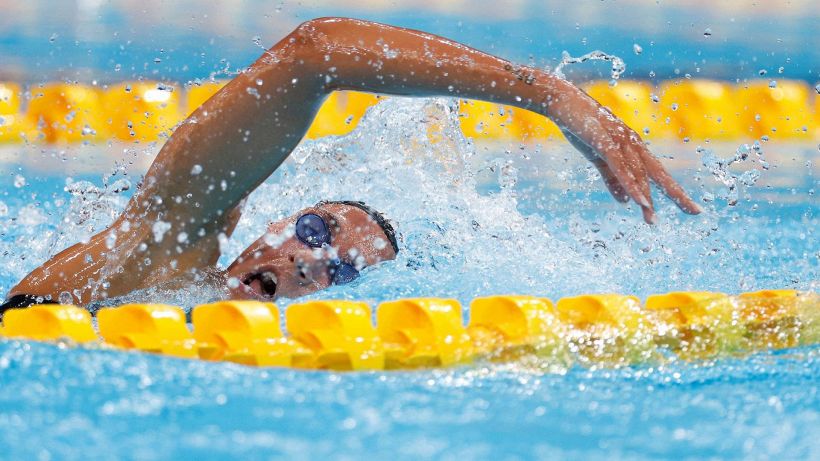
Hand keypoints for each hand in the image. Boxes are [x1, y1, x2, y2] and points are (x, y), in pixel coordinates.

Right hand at [547, 82, 701, 223]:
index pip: (658, 174)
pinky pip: (620, 168)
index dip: (675, 191)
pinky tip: (640, 200)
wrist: (562, 101)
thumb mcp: (598, 158)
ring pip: (639, 175)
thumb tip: (625, 202)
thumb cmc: (582, 127)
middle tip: (696, 212)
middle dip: (677, 194)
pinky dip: (630, 184)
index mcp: (634, 148)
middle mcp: (634, 144)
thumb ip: (612, 180)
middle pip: (659, 174)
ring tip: (651, 220)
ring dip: (646, 198)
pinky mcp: (604, 143)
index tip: (692, 209)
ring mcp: (620, 142)